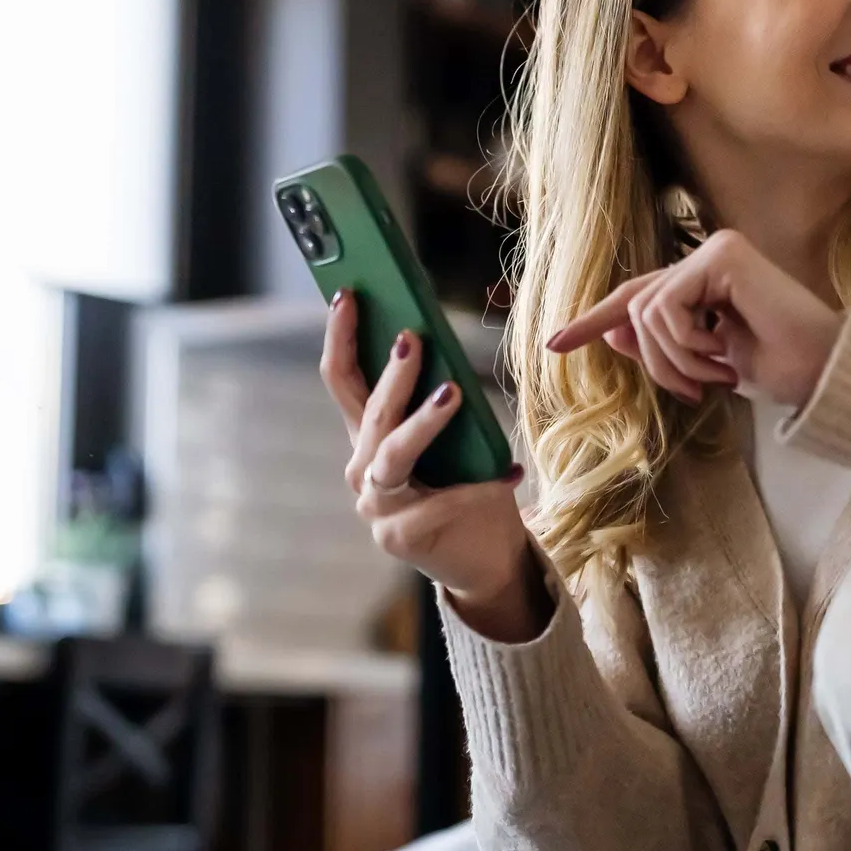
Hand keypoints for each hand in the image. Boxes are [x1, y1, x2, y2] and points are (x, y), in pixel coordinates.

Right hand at [319, 290, 542, 640]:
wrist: (488, 557)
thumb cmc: (472, 484)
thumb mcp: (458, 437)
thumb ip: (441, 399)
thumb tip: (443, 349)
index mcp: (369, 438)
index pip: (343, 379)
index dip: (340, 336)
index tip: (347, 294)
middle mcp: (362, 470)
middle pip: (368, 413)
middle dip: (390, 374)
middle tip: (412, 338)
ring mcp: (376, 507)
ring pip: (392, 453)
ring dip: (422, 421)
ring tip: (453, 393)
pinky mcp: (400, 537)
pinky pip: (441, 500)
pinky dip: (480, 484)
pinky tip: (510, 472)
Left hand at [545, 229, 842, 409]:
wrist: (821, 373)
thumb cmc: (777, 369)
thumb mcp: (703, 364)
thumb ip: (660, 343)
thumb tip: (612, 328)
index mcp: (705, 279)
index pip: (636, 296)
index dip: (592, 320)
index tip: (553, 346)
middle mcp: (709, 255)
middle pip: (635, 309)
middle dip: (654, 360)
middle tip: (694, 391)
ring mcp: (716, 250)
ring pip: (645, 312)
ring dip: (675, 359)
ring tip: (715, 374)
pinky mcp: (722, 255)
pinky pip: (666, 307)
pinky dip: (686, 344)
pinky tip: (723, 352)